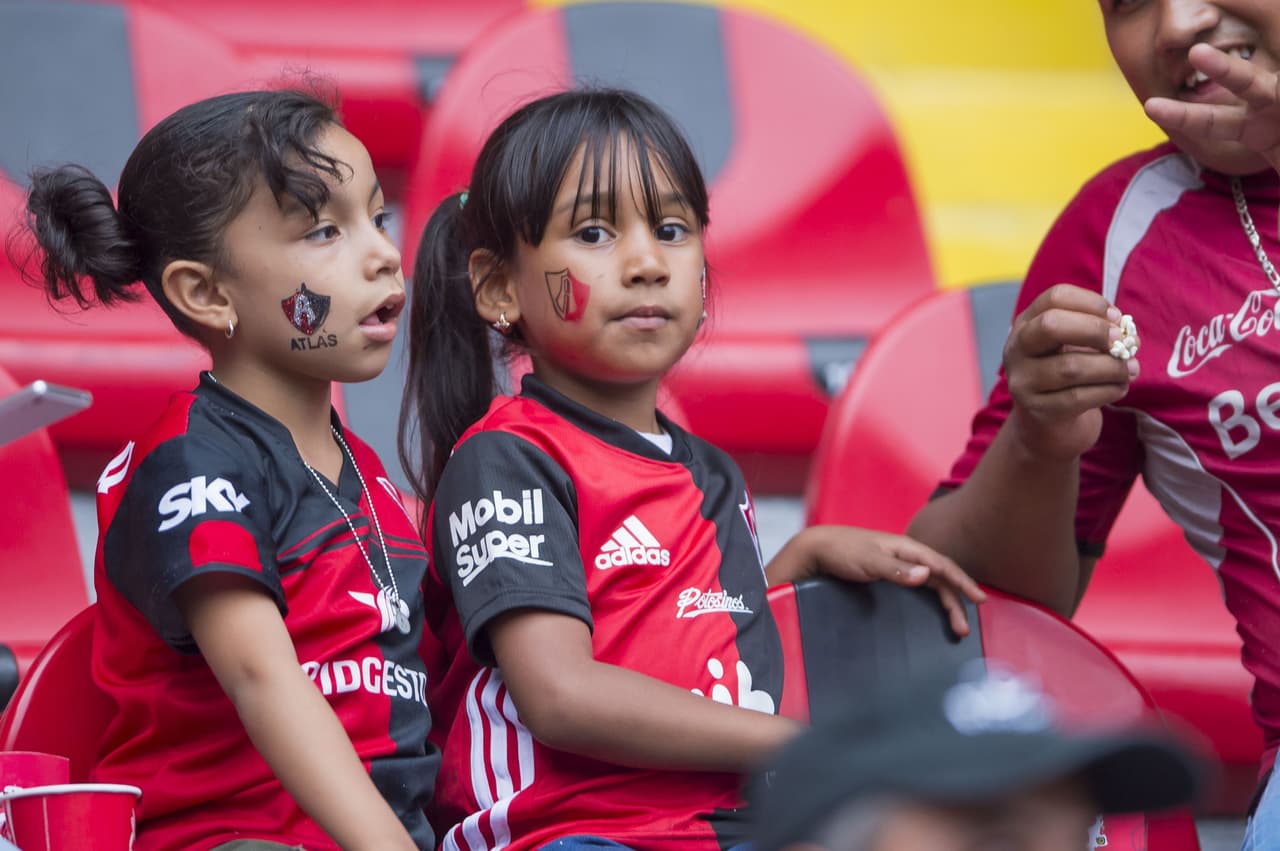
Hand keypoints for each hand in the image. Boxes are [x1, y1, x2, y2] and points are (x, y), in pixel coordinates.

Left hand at [776, 526, 986, 636]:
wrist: (817, 549)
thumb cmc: (841, 551)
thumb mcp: (868, 560)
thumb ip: (897, 569)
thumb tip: (927, 575)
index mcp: (906, 548)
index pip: (942, 565)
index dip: (962, 582)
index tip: (978, 599)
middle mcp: (906, 555)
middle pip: (940, 578)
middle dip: (956, 601)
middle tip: (964, 627)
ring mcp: (898, 565)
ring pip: (931, 583)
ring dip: (946, 603)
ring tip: (955, 625)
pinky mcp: (889, 574)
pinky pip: (918, 586)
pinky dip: (932, 598)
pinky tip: (935, 610)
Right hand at [1003, 284, 1135, 460]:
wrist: (1046, 424)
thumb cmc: (1066, 375)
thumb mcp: (1072, 346)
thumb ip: (1097, 334)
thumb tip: (1129, 336)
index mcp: (1026, 324)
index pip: (1055, 297)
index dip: (1092, 303)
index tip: (1117, 318)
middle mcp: (1016, 349)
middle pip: (1051, 325)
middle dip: (1095, 330)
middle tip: (1123, 341)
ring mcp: (1023, 381)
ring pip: (1071, 367)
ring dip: (1111, 367)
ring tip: (1130, 369)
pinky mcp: (1037, 410)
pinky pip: (1079, 397)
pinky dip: (1108, 390)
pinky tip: (1119, 388)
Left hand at [1144, 43, 1279, 174]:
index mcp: (1255, 128)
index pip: (1212, 121)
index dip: (1183, 114)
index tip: (1149, 106)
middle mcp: (1271, 102)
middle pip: (1247, 82)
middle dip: (1224, 67)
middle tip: (1197, 53)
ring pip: (1270, 76)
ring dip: (1249, 65)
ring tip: (1227, 51)